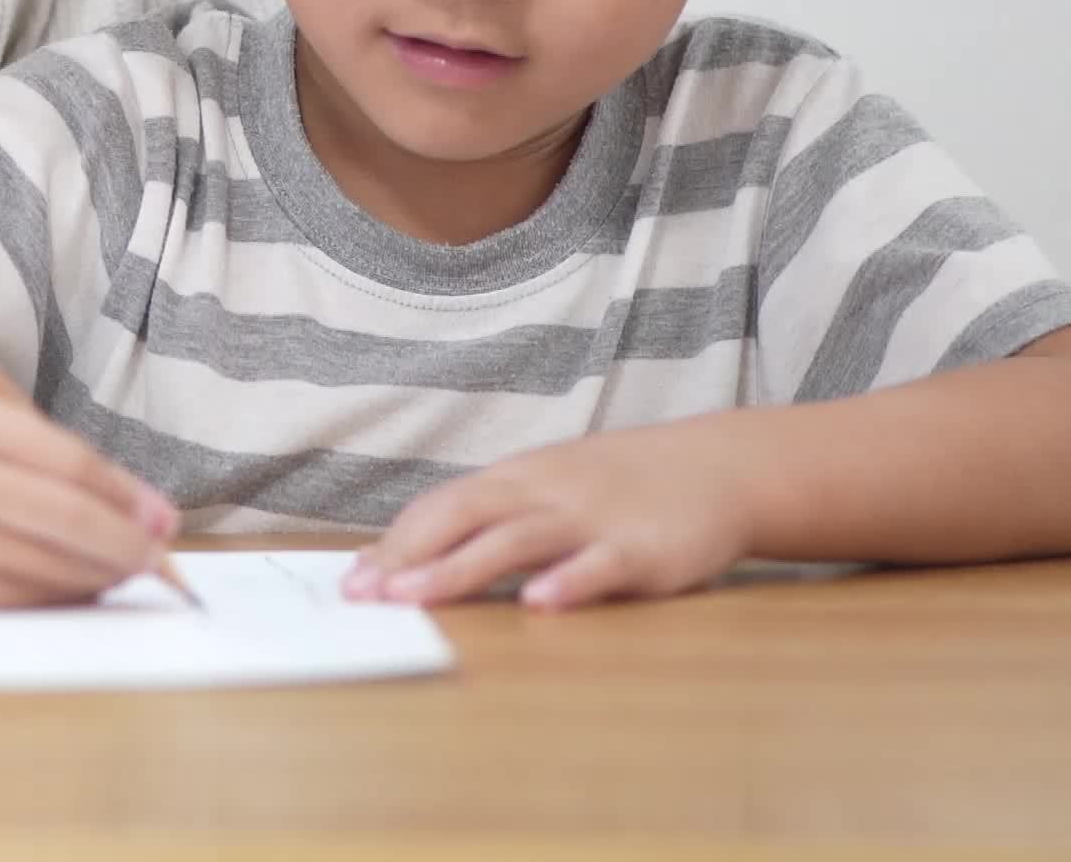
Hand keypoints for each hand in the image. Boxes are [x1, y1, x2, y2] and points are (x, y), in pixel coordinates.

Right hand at [0, 390, 179, 607]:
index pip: (70, 463)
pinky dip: (61, 597)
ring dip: (100, 576)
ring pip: (50, 567)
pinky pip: (22, 600)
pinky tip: (77, 587)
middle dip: (126, 544)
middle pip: (67, 519)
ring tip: (122, 569)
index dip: (127, 497)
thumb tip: (143, 514)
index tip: (164, 518)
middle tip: (157, 555)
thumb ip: (49, 459)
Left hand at [354, 421, 759, 610]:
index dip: (396, 542)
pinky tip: (539, 605)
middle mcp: (546, 492)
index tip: (352, 581)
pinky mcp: (643, 549)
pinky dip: (568, 583)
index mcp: (519, 478)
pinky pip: (600, 566)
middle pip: (466, 516)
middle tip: (366, 595)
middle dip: (411, 556)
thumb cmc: (619, 486)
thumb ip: (493, 518)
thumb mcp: (550, 488)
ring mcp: (594, 518)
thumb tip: (420, 556)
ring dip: (462, 569)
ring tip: (417, 598)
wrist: (718, 466)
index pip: (443, 506)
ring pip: (519, 541)